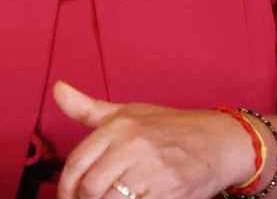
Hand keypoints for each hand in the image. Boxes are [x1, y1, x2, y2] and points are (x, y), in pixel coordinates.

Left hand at [54, 80, 249, 198]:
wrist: (219, 140)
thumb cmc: (169, 127)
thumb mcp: (128, 113)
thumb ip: (87, 108)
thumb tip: (57, 89)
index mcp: (118, 126)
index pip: (76, 163)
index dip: (65, 187)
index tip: (68, 196)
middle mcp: (133, 146)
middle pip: (90, 188)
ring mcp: (153, 170)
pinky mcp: (171, 192)